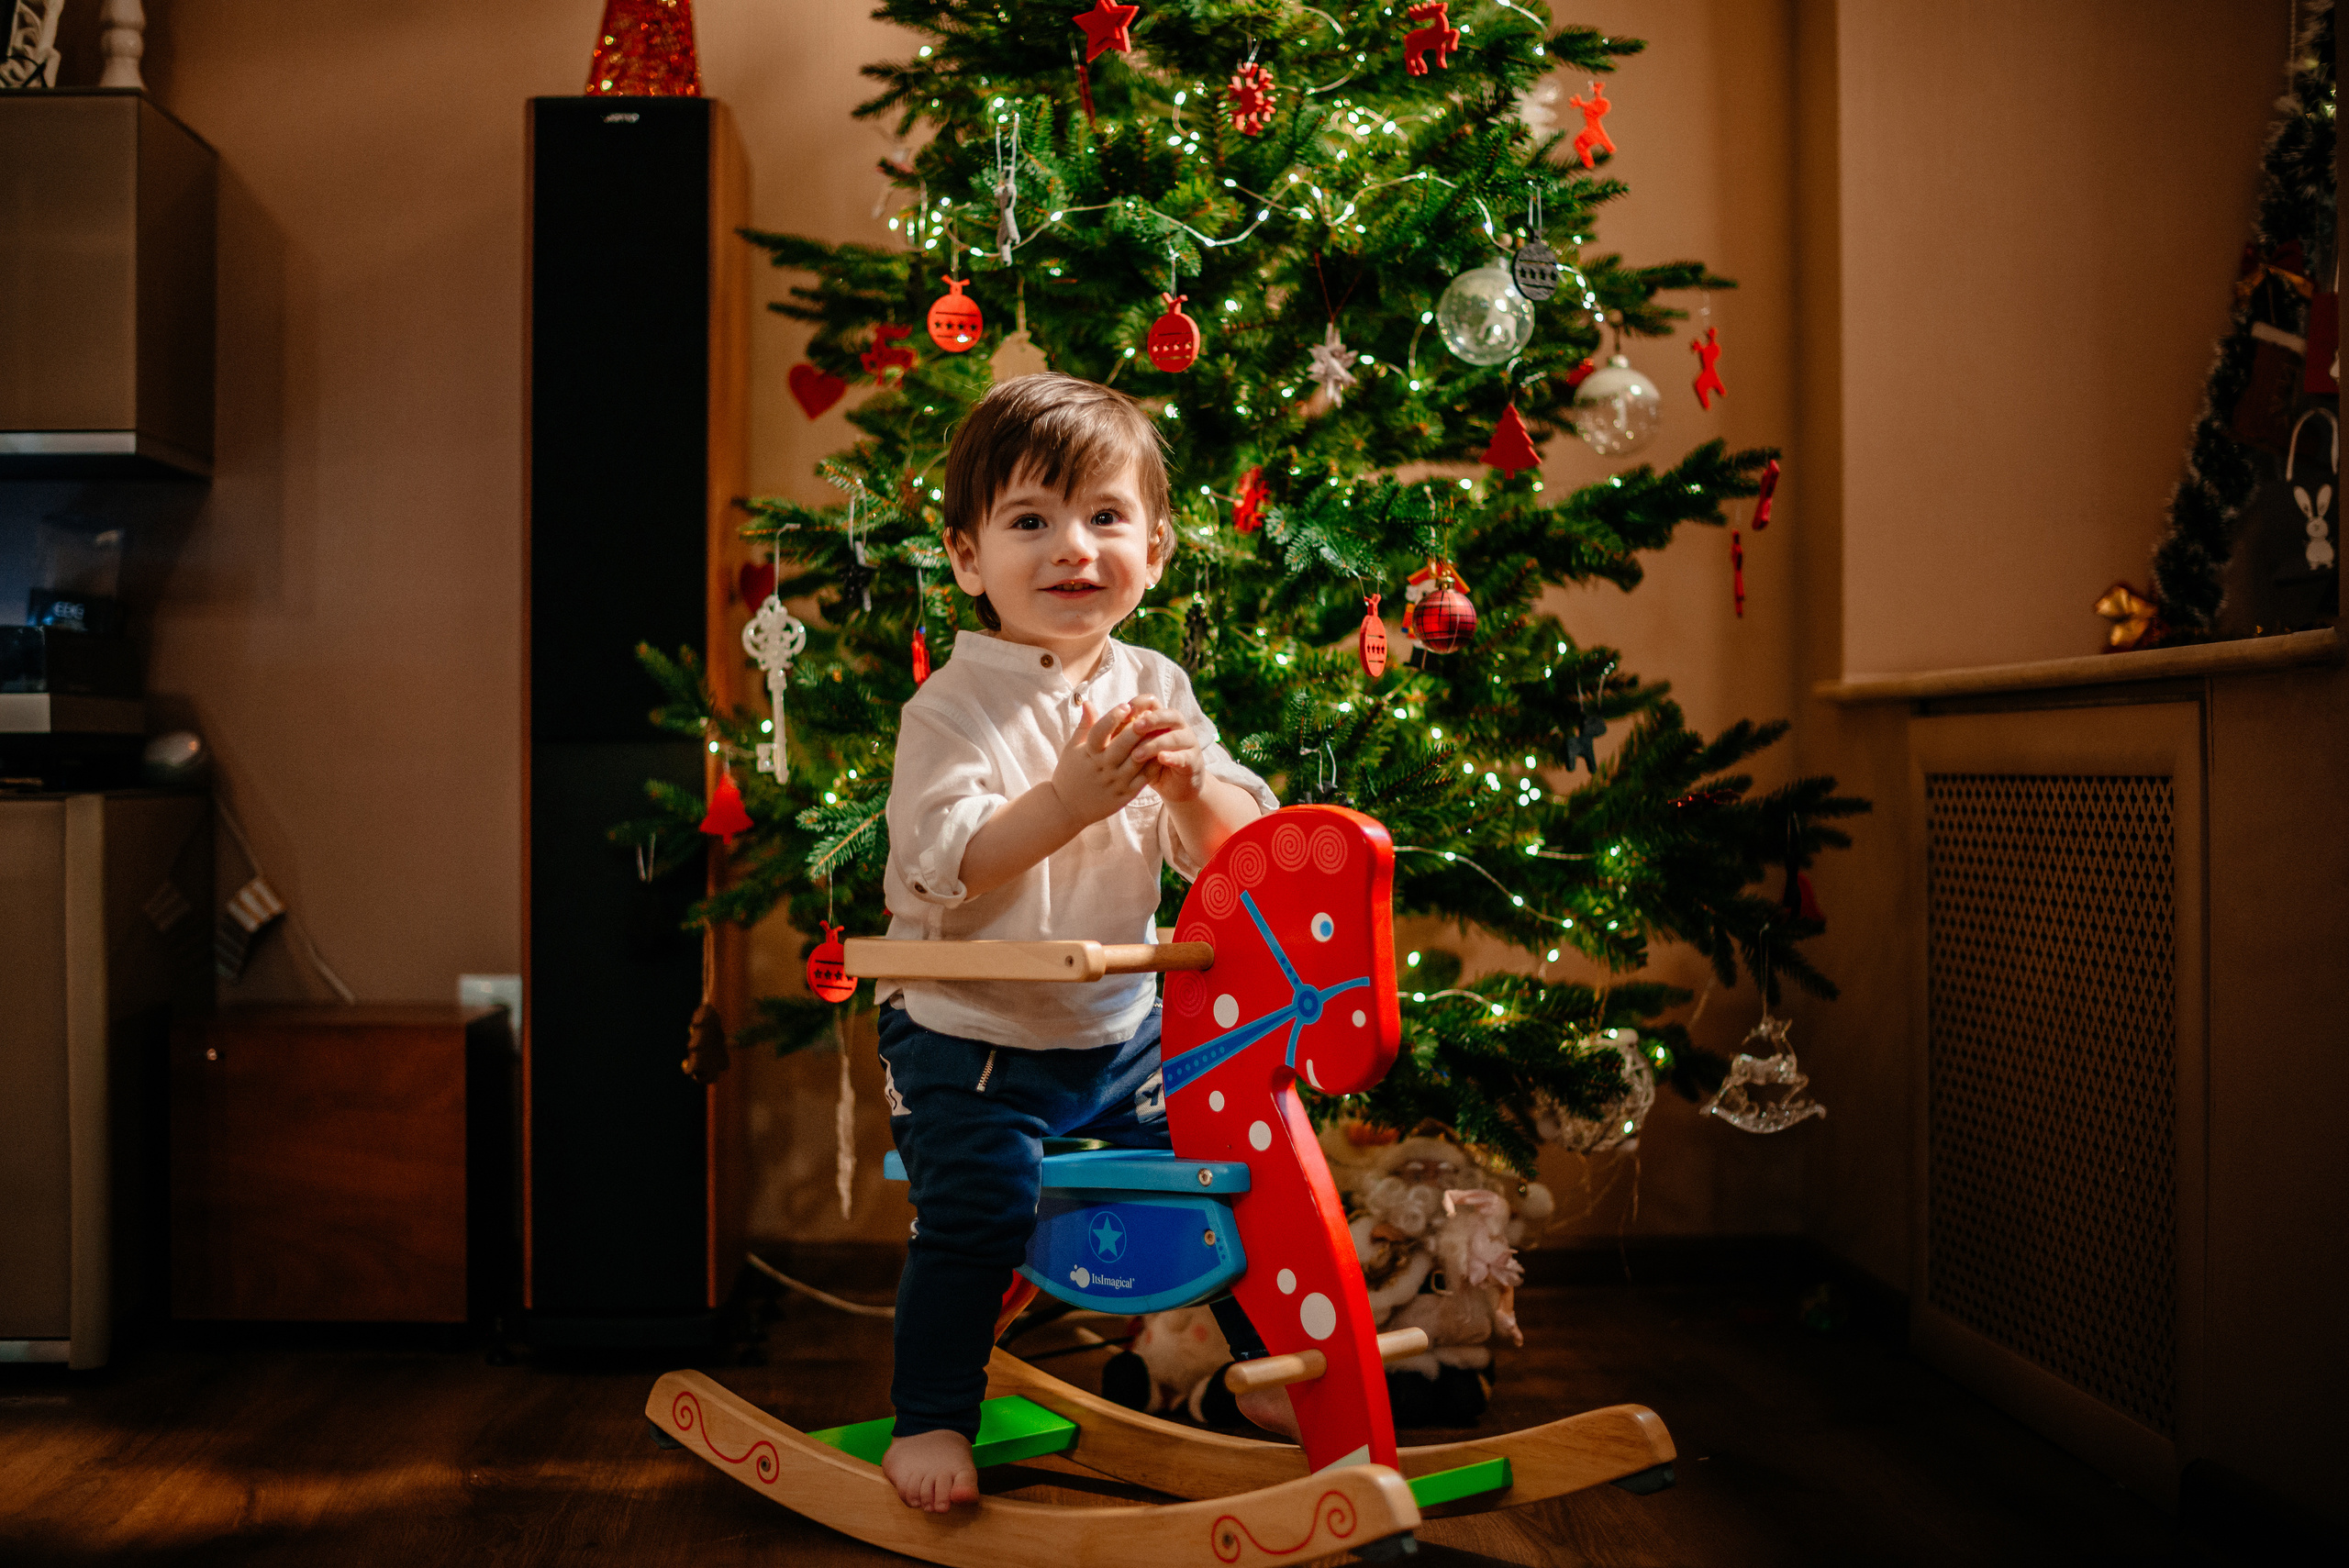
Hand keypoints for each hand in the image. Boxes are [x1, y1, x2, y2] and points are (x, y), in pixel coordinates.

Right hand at [1049, 701, 1152, 826]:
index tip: (1126, 705)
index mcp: (1088, 754)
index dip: (1113, 718)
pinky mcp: (1125, 795)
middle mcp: (1102, 768)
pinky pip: (1144, 778)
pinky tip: (1162, 752)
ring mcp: (1115, 782)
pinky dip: (1154, 765)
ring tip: (1160, 729)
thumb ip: (1085, 726)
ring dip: (1149, 744)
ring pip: (1137, 761)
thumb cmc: (1070, 773)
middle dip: (1136, 728)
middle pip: (1122, 745)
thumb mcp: (1072, 749)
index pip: (1100, 732)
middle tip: (1149, 714)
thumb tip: (1088, 702)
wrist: (1067, 808)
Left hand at [1124, 695, 1209, 801]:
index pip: (1152, 702)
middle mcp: (1177, 726)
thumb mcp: (1131, 745)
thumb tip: (1086, 706)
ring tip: (1137, 754)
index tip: (1123, 710)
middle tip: (1134, 727)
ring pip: (1175, 736)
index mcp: (1160, 718)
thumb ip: (1116, 729)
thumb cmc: (1147, 763)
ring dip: (1156, 743)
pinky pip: (1184, 756)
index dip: (1139, 704)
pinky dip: (1173, 757)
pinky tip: (1161, 759)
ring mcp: (1188, 742)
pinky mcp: (1193, 760)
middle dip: (1151, 720)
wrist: (1174, 786)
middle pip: (1168, 715)